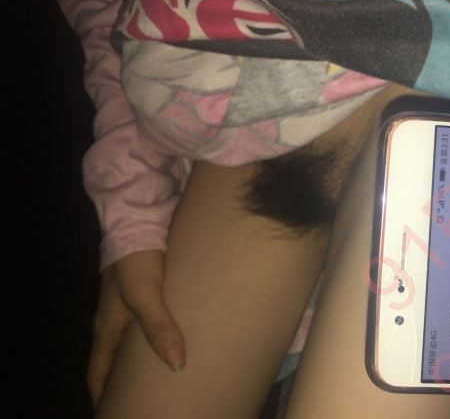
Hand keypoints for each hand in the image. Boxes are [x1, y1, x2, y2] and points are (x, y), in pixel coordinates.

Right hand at [86, 250, 185, 405]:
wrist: (141, 221)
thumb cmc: (137, 261)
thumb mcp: (146, 295)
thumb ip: (160, 327)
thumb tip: (177, 365)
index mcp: (106, 327)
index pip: (98, 372)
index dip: (104, 395)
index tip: (117, 411)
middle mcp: (115, 320)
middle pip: (117, 361)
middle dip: (128, 382)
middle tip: (149, 399)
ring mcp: (131, 305)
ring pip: (135, 340)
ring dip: (147, 357)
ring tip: (168, 375)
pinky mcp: (148, 291)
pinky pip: (151, 321)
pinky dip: (160, 334)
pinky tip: (180, 338)